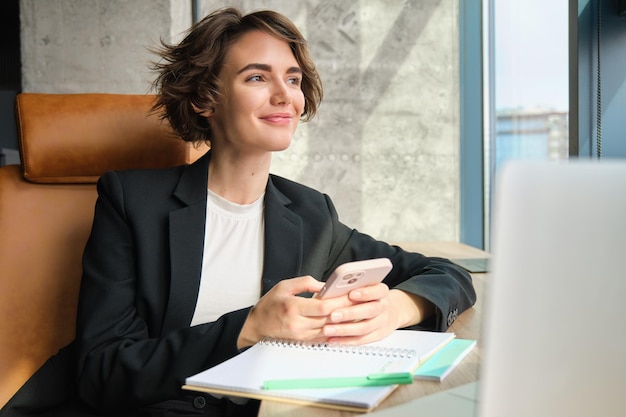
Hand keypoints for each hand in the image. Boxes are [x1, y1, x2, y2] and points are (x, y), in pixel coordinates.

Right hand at [237, 276, 353, 348]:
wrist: (257, 325)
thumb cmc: (270, 304)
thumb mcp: (284, 285)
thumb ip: (305, 283)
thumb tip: (324, 285)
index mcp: (292, 307)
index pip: (322, 307)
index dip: (339, 301)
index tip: (351, 294)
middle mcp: (297, 324)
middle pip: (329, 318)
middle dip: (346, 310)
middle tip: (360, 301)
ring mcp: (301, 335)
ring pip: (329, 329)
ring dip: (343, 321)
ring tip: (356, 311)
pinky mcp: (303, 341)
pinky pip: (324, 336)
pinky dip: (335, 329)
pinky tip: (345, 322)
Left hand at [322, 287, 434, 345]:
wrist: (394, 309)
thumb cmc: (371, 295)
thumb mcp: (369, 286)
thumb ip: (354, 285)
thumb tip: (330, 288)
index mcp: (383, 292)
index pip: (377, 290)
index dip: (365, 292)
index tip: (352, 293)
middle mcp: (385, 307)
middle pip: (369, 311)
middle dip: (350, 313)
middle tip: (332, 314)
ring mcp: (382, 323)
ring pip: (364, 328)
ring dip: (344, 330)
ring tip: (327, 329)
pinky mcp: (378, 335)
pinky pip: (362, 340)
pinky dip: (346, 341)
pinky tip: (331, 340)